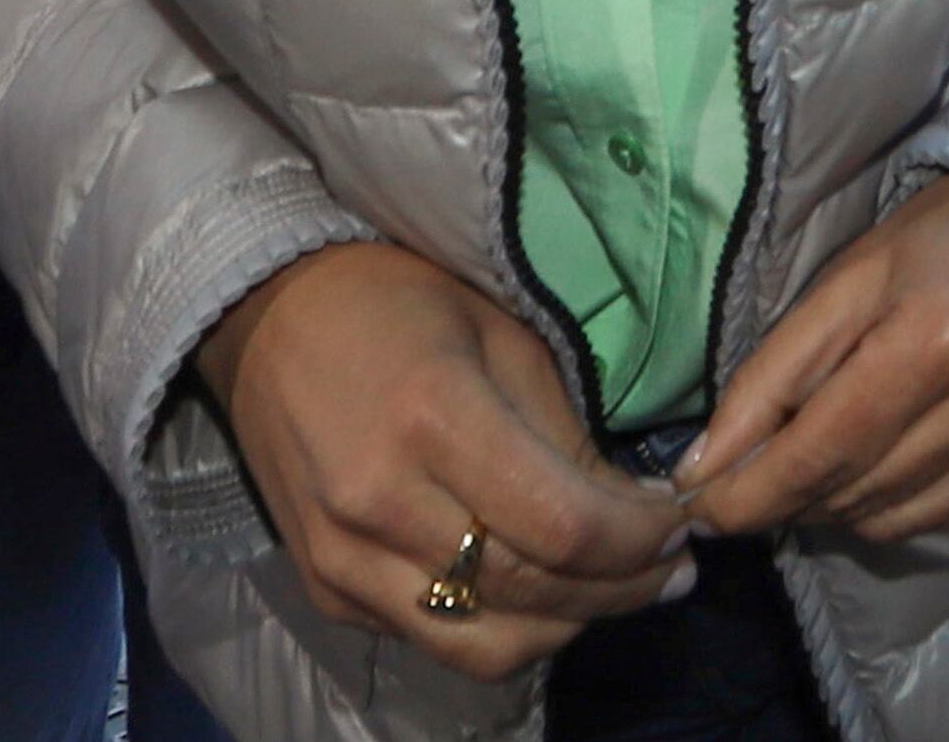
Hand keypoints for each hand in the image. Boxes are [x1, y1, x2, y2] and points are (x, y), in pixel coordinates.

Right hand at [197, 241, 687, 679]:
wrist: (265, 319)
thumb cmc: (400, 303)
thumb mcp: (502, 336)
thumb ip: (564, 434)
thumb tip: (636, 512)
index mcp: (434, 418)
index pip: (563, 526)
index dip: (640, 543)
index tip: (683, 529)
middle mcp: (380, 504)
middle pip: (532, 593)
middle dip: (622, 590)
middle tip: (671, 570)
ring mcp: (343, 559)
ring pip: (484, 646)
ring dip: (567, 627)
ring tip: (613, 592)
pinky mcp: (325, 591)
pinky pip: (431, 639)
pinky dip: (499, 628)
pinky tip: (539, 591)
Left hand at [676, 176, 948, 545]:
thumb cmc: (943, 241)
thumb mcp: (846, 282)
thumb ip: (770, 376)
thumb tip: (702, 470)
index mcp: (932, 339)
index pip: (819, 451)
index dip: (748, 495)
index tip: (696, 508)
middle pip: (850, 493)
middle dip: (784, 496)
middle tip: (750, 474)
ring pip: (890, 520)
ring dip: (835, 502)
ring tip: (824, 454)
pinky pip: (940, 515)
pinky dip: (894, 499)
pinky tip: (889, 452)